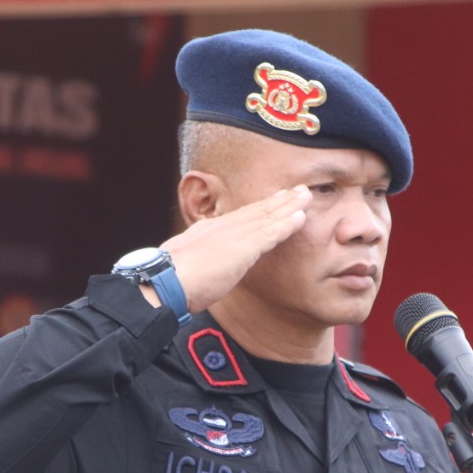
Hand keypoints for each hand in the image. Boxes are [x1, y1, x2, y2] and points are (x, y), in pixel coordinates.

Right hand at [160, 185, 311, 312]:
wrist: (165, 281)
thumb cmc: (170, 279)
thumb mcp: (185, 264)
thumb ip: (197, 262)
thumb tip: (197, 269)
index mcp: (209, 230)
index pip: (240, 217)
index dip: (259, 208)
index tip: (274, 200)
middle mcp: (223, 227)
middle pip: (257, 210)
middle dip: (279, 200)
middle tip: (297, 191)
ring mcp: (234, 235)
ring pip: (268, 217)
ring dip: (289, 206)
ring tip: (306, 196)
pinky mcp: (243, 247)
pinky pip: (271, 233)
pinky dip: (287, 224)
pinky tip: (301, 217)